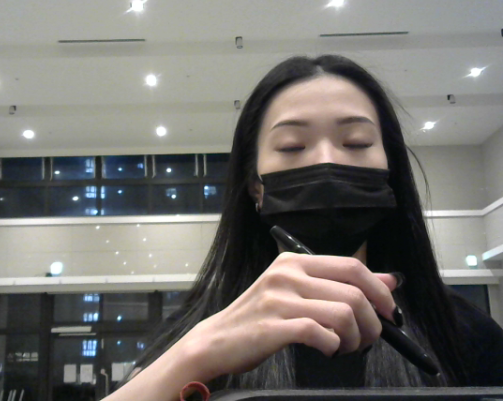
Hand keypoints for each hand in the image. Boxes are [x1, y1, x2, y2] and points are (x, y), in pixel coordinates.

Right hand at [178, 252, 398, 381]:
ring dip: (356, 339)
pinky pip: (321, 335)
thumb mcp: (297, 291)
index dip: (380, 290)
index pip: (352, 266)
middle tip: (369, 339)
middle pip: (353, 293)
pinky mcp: (272, 326)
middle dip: (373, 322)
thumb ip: (340, 284)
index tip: (390, 312)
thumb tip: (391, 281)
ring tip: (346, 347)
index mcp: (294, 260)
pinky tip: (327, 350)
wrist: (217, 340)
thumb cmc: (260, 316)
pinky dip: (333, 347)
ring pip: (343, 315)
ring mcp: (278, 299)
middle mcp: (287, 273)